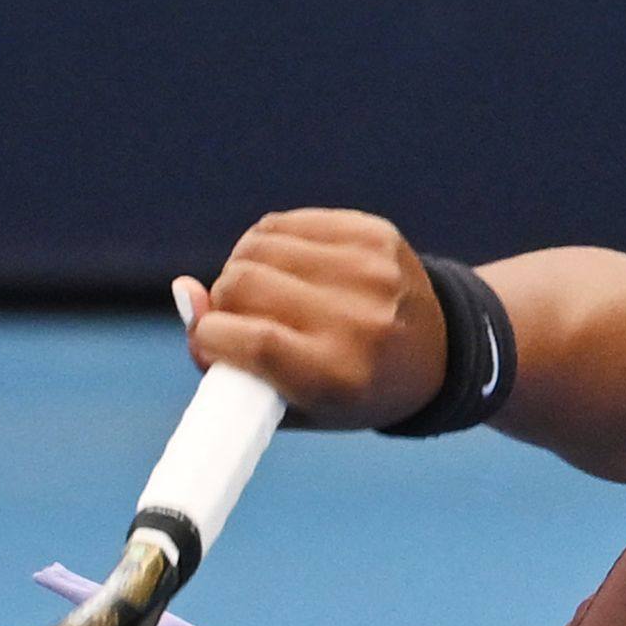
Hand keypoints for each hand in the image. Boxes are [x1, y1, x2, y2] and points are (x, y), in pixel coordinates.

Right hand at [171, 208, 445, 429]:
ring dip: (244, 267)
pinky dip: (270, 243)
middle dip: (225, 301)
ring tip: (263, 292)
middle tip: (240, 318)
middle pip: (245, 283)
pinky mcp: (373, 234)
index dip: (211, 337)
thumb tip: (184, 288)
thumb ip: (229, 363)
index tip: (210, 341)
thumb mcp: (292, 403)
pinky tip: (285, 266)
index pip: (252, 341)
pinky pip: (285, 222)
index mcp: (340, 377)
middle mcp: (361, 321)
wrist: (440, 353)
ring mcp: (371, 270)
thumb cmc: (350, 390)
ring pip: (258, 245)